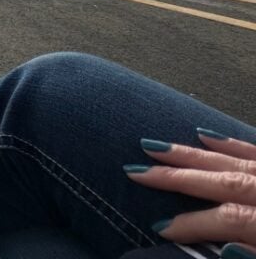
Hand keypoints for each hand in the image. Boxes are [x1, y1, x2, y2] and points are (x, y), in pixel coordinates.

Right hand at [127, 129, 255, 256]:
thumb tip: (227, 249)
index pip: (227, 219)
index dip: (192, 224)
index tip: (160, 228)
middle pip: (221, 182)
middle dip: (175, 177)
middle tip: (136, 171)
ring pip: (230, 160)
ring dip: (190, 154)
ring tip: (156, 147)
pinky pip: (253, 148)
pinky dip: (228, 142)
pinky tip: (204, 133)